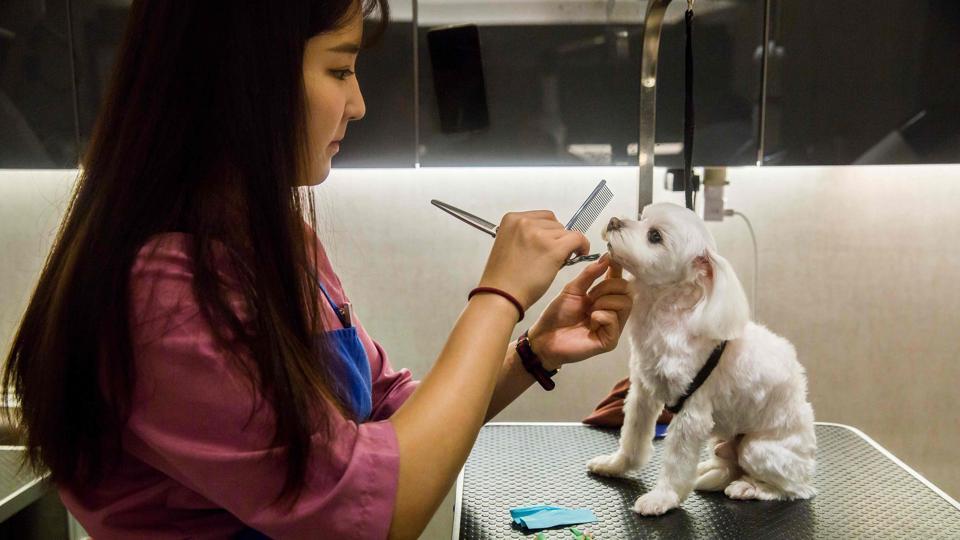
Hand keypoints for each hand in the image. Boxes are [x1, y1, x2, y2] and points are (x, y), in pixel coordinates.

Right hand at [477, 211, 589, 310]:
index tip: (550, 241)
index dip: (549, 231)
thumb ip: (525, 235)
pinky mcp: (553, 248)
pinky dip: (582, 246)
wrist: (501, 296)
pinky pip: (577, 239)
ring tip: (553, 262)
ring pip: (566, 232)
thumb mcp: (508, 245)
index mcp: (512, 219)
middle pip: (555, 223)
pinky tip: (580, 254)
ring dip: (565, 245)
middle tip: (550, 255)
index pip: (542, 216)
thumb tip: (549, 236)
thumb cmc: (503, 278)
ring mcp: (539, 234)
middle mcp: (525, 222)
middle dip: (556, 238)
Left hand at [527, 254, 630, 369]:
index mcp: (605, 297)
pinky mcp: (610, 341)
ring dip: (604, 301)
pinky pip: (615, 320)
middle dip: (608, 287)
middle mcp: (613, 311)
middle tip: (590, 295)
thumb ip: (590, 274)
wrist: (545, 337)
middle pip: (627, 290)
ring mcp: (613, 327)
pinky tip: (590, 321)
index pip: (620, 280)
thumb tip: (607, 258)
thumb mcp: (573, 289)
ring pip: (625, 303)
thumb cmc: (558, 314)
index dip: (618, 268)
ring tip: (588, 310)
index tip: (611, 259)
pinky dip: (601, 316)